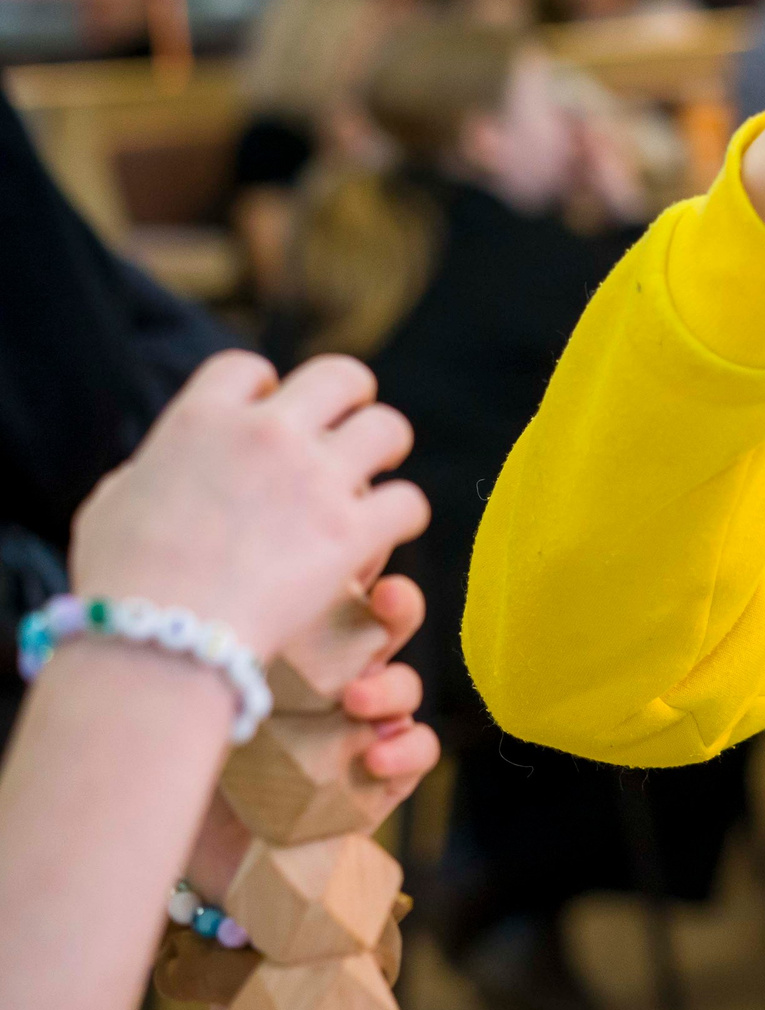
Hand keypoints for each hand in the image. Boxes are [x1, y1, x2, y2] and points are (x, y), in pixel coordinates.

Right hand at [67, 352, 428, 660]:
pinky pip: (409, 502)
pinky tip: (387, 533)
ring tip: (377, 474)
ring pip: (389, 428)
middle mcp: (266, 435)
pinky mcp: (351, 531)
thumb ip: (146, 476)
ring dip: (386, 450)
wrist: (160, 640)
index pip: (249, 369)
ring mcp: (315, 479)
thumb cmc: (123, 584)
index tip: (268, 415)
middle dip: (351, 398)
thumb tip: (152, 474)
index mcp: (201, 420)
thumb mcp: (111, 506)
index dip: (265, 389)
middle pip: (339, 376)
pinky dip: (403, 518)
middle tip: (349, 428)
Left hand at [183, 575, 439, 900]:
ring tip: (359, 702)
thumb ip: (202, 662)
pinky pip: (419, 749)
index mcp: (291, 648)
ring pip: (406, 684)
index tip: (350, 552)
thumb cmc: (183, 771)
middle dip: (396, 604)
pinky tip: (377, 757)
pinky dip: (408, 748)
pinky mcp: (380, 780)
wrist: (192, 859)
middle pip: (385, 624)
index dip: (357, 565)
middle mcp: (334, 679)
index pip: (335, 592)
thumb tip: (194, 614)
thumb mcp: (188, 703)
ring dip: (392, 685)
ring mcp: (362, 728)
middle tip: (385, 600)